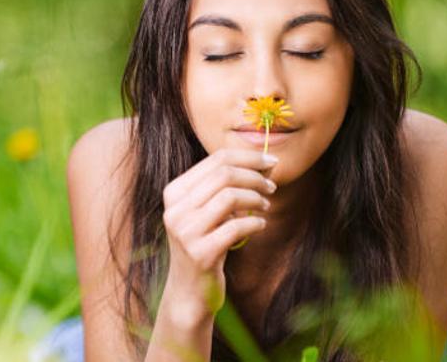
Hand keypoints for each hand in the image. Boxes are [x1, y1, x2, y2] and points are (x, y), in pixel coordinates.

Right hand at [161, 148, 276, 316]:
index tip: (271, 162)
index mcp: (174, 192)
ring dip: (256, 199)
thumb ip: (225, 186)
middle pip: (224, 174)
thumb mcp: (206, 211)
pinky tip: (260, 225)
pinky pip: (237, 227)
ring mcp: (185, 232)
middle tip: (272, 187)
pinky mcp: (200, 253)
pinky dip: (255, 222)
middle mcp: (175, 209)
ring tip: (265, 206)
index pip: (216, 159)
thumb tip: (266, 162)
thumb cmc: (205, 243)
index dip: (249, 157)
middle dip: (255, 176)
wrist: (189, 290)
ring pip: (230, 197)